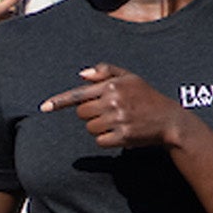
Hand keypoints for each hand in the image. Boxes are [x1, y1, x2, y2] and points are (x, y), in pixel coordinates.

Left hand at [41, 63, 186, 150]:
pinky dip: (106, 139)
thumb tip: (81, 75)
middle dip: (90, 115)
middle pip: (82, 113)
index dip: (59, 102)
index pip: (79, 94)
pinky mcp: (122, 136)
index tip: (43, 108)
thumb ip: (105, 72)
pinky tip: (121, 133)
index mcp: (112, 85)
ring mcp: (118, 119)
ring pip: (90, 128)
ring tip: (117, 122)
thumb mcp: (129, 77)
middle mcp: (113, 101)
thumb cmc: (146, 97)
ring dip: (99, 127)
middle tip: (108, 112)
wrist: (169, 120)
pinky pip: (100, 141)